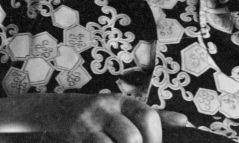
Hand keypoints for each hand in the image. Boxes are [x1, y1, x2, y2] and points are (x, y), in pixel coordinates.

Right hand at [32, 93, 189, 142]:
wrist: (53, 112)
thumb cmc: (96, 115)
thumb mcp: (122, 109)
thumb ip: (152, 116)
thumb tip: (184, 121)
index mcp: (122, 101)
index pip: (148, 116)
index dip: (156, 137)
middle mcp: (105, 108)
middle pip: (132, 137)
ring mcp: (88, 123)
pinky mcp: (77, 135)